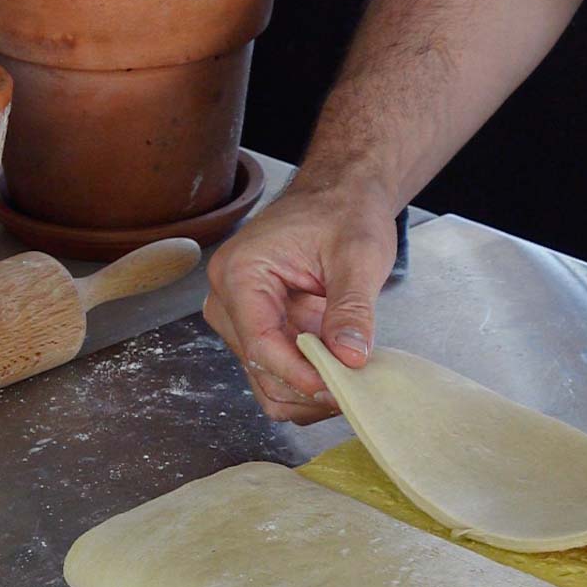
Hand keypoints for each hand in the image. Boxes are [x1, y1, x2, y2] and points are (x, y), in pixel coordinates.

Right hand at [204, 176, 397, 423]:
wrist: (342, 194)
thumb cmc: (345, 211)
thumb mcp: (358, 256)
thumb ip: (352, 308)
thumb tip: (350, 357)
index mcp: (240, 272)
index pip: (261, 343)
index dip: (299, 374)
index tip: (338, 388)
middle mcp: (228, 297)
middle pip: (259, 368)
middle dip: (306, 387)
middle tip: (354, 391)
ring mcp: (242, 316)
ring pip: (266, 379)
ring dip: (307, 391)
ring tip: (352, 385)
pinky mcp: (261, 327)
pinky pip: (277, 370)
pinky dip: (308, 381)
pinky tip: (340, 375)